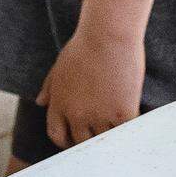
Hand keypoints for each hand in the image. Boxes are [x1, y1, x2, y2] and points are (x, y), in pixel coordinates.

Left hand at [35, 26, 144, 147]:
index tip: (75, 139)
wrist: (108, 34)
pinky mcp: (122, 112)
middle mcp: (77, 115)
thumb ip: (49, 87)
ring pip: (104, 140)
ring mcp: (100, 116)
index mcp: (59, 104)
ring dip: (111, 137)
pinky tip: (135, 127)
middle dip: (89, 140)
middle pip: (81, 142)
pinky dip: (129, 131)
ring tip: (120, 134)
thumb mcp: (60, 65)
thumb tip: (40, 102)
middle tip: (101, 136)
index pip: (57, 134)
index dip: (66, 141)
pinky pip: (125, 132)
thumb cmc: (86, 44)